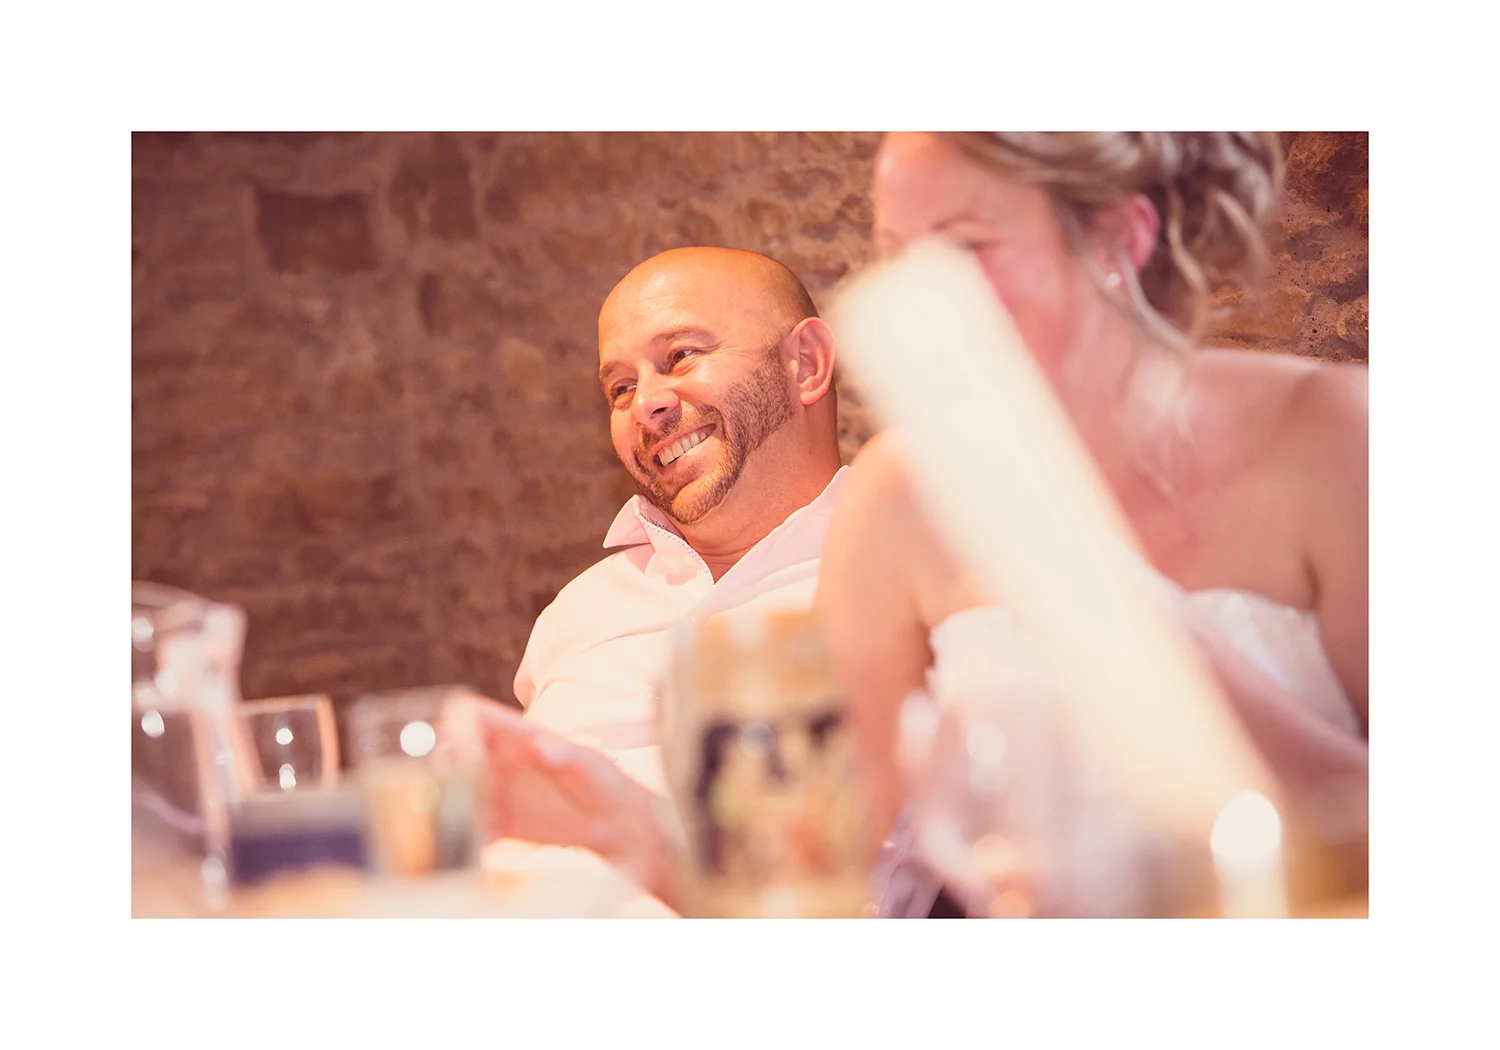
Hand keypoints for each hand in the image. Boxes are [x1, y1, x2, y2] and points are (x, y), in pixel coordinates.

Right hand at [438, 696, 681, 904]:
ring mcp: (499, 792)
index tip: (440, 733)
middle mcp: (501, 762)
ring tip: (448, 813)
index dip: (455, 720)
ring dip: (449, 801)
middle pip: (457, 752)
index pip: (479, 718)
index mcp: (519, 737)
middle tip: (435, 778)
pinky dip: (468, 833)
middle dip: (441, 762)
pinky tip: (474, 839)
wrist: (616, 824)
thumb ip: (562, 755)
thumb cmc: (605, 782)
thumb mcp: (588, 765)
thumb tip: (536, 744)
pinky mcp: (502, 824)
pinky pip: (474, 826)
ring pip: (459, 790)